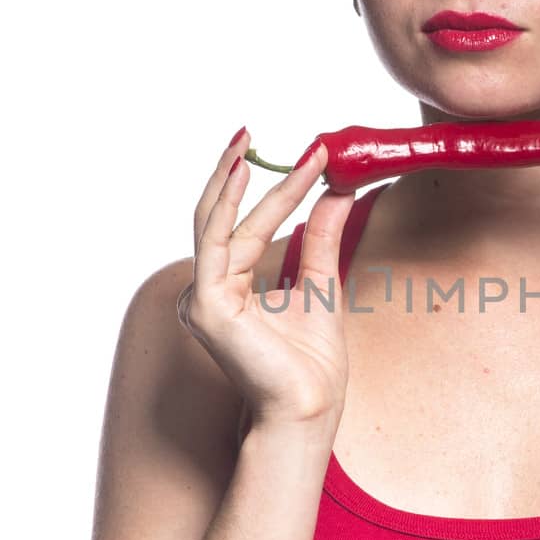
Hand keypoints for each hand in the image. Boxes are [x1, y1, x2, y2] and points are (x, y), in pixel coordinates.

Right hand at [177, 130, 359, 429]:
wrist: (310, 408)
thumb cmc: (312, 364)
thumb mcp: (322, 283)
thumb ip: (323, 237)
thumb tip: (339, 191)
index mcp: (231, 288)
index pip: (250, 225)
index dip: (281, 189)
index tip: (314, 156)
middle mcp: (209, 290)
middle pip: (223, 218)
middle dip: (238, 171)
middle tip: (255, 131)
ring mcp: (200, 298)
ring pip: (217, 224)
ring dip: (233, 180)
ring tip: (247, 142)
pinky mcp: (204, 306)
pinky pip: (215, 244)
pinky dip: (226, 207)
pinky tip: (239, 176)